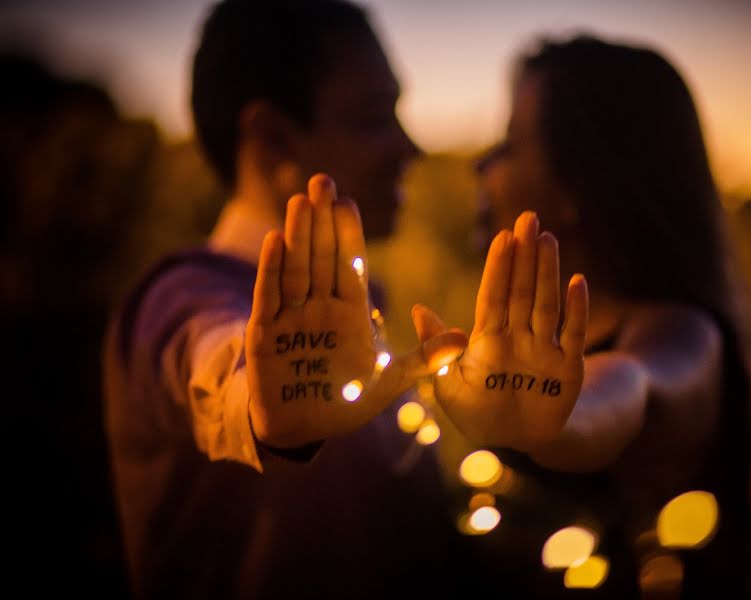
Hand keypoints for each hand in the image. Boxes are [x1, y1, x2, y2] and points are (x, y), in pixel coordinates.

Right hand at [246, 174, 465, 448]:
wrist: (303, 429)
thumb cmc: (344, 401)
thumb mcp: (390, 380)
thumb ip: (425, 358)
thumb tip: (466, 337)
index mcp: (349, 312)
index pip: (350, 266)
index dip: (348, 234)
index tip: (349, 202)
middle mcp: (319, 307)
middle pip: (322, 257)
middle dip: (323, 221)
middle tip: (324, 182)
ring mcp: (291, 317)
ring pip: (296, 269)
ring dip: (298, 236)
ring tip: (301, 201)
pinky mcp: (265, 334)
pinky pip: (269, 297)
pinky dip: (271, 270)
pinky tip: (275, 240)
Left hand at [414, 211, 587, 450]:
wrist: (512, 445)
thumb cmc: (477, 414)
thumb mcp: (447, 385)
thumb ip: (436, 348)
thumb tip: (418, 309)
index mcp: (489, 338)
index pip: (494, 295)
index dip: (498, 267)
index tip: (502, 236)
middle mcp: (518, 336)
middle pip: (522, 290)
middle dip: (524, 255)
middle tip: (528, 218)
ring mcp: (544, 349)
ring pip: (546, 304)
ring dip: (548, 273)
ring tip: (547, 240)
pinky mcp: (568, 367)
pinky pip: (573, 334)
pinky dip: (576, 310)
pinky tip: (578, 282)